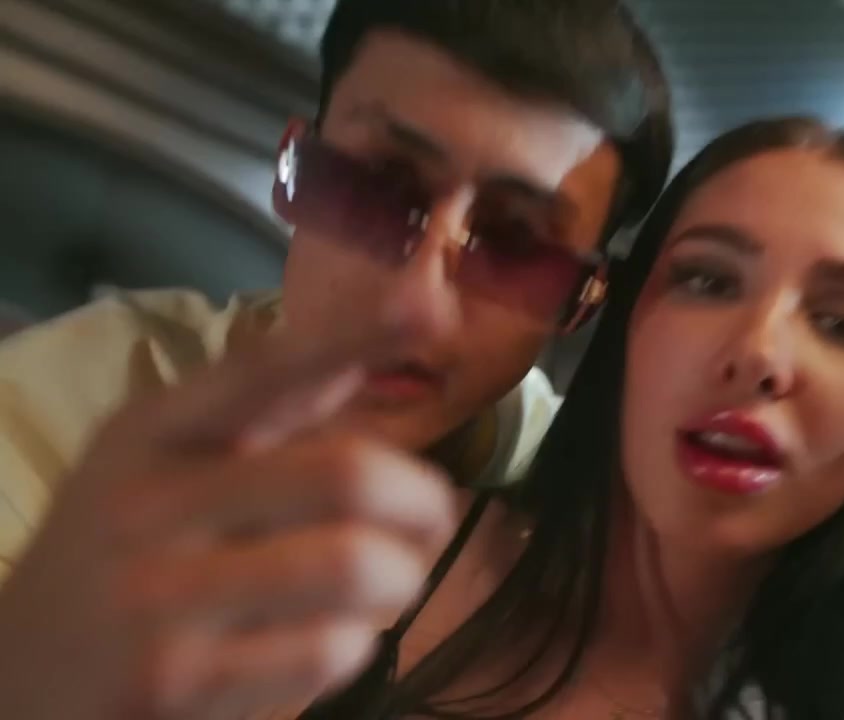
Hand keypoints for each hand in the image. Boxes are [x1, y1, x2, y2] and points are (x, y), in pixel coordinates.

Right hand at [0, 324, 457, 719]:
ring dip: (404, 579)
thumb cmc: (117, 561)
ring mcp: (156, 597)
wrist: (15, 682)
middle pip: (346, 475)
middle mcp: (150, 502)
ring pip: (353, 565)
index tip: (430, 303)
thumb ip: (261, 416)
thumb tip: (362, 356)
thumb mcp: (158, 468)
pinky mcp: (172, 682)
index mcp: (154, 433)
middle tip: (433, 523)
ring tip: (391, 586)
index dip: (355, 335)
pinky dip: (358, 645)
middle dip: (424, 503)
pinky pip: (328, 650)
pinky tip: (334, 641)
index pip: (268, 369)